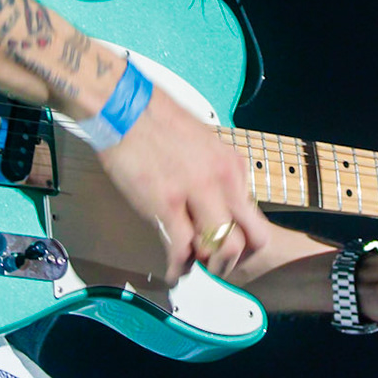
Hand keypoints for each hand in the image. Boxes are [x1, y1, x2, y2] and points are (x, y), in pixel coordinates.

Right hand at [95, 81, 272, 283]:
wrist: (123, 106)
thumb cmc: (157, 119)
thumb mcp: (203, 142)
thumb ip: (215, 172)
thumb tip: (217, 198)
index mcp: (231, 165)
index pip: (254, 218)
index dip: (243, 242)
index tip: (228, 248)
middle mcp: (221, 180)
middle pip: (244, 240)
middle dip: (230, 262)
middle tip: (215, 269)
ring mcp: (195, 193)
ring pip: (218, 248)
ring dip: (207, 267)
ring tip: (192, 269)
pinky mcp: (165, 204)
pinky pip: (180, 249)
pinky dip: (177, 268)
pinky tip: (172, 271)